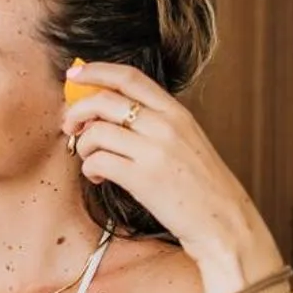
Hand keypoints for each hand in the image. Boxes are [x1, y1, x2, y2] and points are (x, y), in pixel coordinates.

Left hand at [60, 61, 267, 268]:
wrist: (223, 221)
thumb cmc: (201, 185)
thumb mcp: (186, 140)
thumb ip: (154, 122)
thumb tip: (106, 111)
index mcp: (176, 112)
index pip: (130, 77)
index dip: (96, 71)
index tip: (74, 73)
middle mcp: (165, 126)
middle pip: (104, 100)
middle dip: (76, 111)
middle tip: (69, 125)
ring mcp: (155, 151)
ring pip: (96, 132)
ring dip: (82, 146)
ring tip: (90, 159)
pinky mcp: (143, 179)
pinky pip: (97, 161)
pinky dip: (89, 168)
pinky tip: (97, 177)